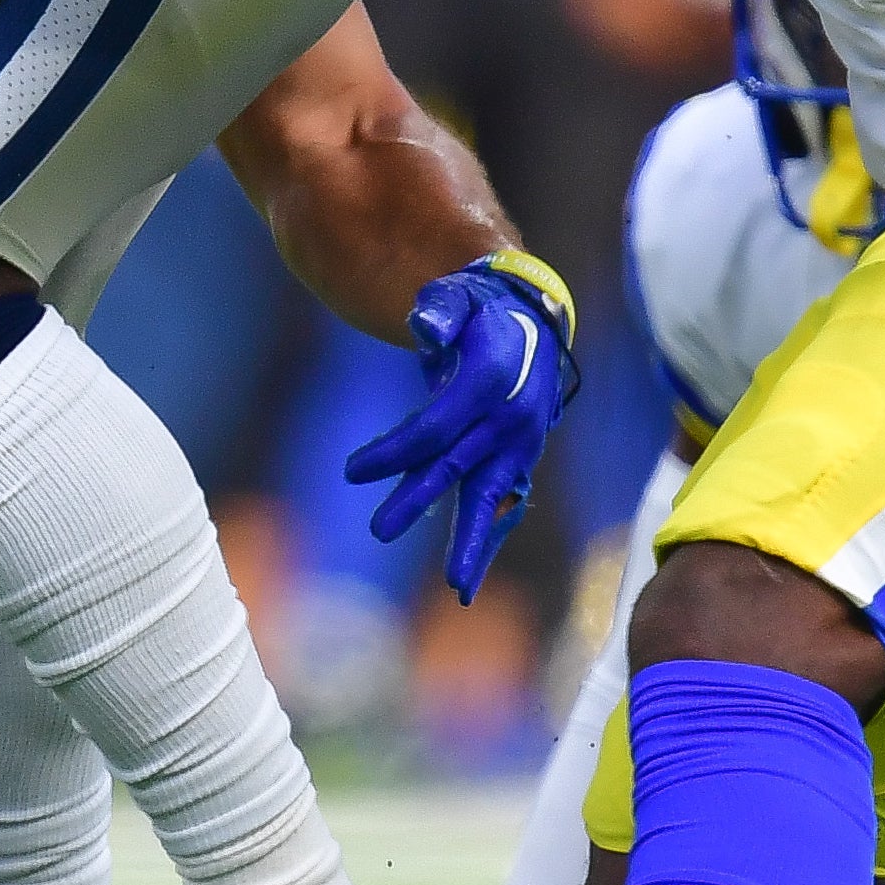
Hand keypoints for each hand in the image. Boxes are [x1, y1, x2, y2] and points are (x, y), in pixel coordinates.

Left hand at [344, 250, 576, 601]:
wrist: (532, 326)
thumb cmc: (480, 313)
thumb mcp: (459, 297)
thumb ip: (439, 310)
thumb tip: (422, 327)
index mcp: (490, 379)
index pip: (435, 426)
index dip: (393, 450)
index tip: (352, 472)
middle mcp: (509, 418)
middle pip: (455, 464)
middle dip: (416, 497)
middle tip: (378, 530)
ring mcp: (518, 445)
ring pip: (490, 498)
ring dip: (473, 542)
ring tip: (457, 587)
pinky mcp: (518, 462)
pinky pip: (501, 507)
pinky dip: (487, 543)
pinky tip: (466, 585)